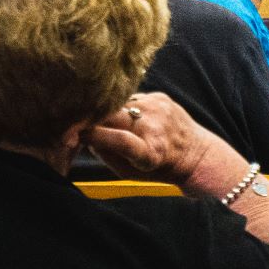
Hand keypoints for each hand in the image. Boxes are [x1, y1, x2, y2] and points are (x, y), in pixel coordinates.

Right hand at [82, 92, 215, 186]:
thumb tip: (82, 133)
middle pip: (112, 115)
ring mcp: (159, 109)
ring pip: (118, 103)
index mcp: (150, 153)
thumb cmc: (157, 168)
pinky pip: (130, 98)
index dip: (93, 136)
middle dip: (90, 118)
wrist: (196, 154)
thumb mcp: (129, 172)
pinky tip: (130, 117)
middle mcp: (156, 128)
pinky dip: (123, 107)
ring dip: (107, 112)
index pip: (119, 140)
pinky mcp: (161, 97)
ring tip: (107, 122)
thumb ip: (106, 154)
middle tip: (78, 124)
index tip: (72, 136)